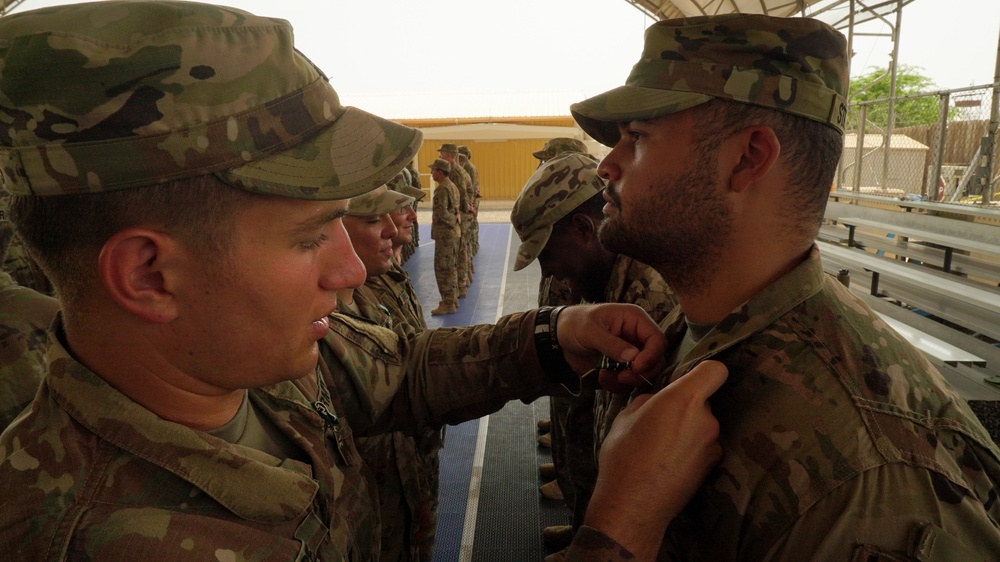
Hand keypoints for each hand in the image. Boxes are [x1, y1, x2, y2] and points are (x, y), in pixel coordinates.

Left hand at [555, 303, 665, 380]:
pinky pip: (629, 381)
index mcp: (634, 320)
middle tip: (622, 377)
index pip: (658, 340)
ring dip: (628, 381)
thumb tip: (633, 358)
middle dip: (641, 372)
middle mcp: (637, 336)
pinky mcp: (622, 367)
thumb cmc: (573, 324)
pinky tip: (602, 378)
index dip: (651, 356)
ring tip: (606, 377)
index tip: (635, 368)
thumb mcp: (590, 330)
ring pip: (645, 373)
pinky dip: (618, 385)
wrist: (557, 338)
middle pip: (656, 360)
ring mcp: (630, 353)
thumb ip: (612, 344)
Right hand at [584, 361, 726, 558]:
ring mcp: (712, 445)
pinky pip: (703, 446)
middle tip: (659, 421)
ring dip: (687, 429)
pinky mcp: (712, 466)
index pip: (715, 371)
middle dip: (685, 406)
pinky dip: (690, 449)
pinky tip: (668, 462)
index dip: (705, 371)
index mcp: (683, 399)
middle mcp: (705, 419)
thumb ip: (648, 401)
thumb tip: (656, 400)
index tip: (690, 378)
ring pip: (702, 425)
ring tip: (660, 446)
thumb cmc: (624, 457)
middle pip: (704, 400)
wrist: (633, 505)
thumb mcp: (625, 418)